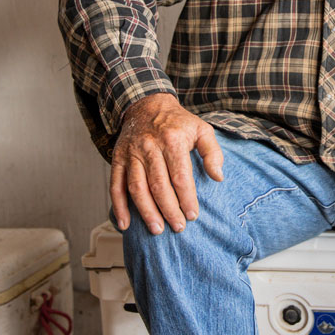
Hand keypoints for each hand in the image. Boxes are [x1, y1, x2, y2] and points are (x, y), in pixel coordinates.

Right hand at [110, 93, 223, 234]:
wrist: (147, 105)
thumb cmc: (178, 122)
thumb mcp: (201, 129)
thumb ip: (212, 152)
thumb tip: (218, 177)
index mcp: (172, 140)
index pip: (180, 176)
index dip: (186, 198)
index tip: (192, 215)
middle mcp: (149, 147)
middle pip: (158, 185)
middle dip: (168, 209)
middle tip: (178, 227)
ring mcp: (131, 154)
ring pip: (136, 187)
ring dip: (146, 211)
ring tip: (157, 229)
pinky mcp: (117, 159)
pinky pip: (115, 185)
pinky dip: (118, 206)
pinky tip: (124, 224)